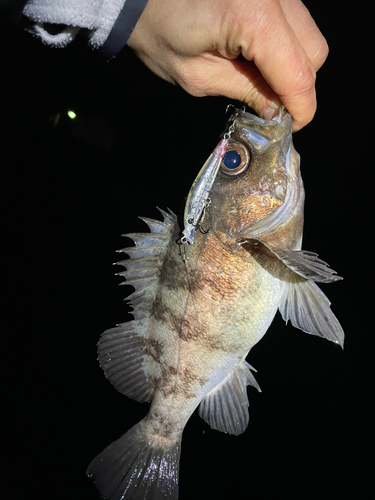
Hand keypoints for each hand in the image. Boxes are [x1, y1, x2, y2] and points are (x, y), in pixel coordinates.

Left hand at [128, 0, 327, 131]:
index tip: (290, 126)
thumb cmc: (157, 28)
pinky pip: (293, 21)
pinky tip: (256, 56)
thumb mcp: (197, 75)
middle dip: (297, 86)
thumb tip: (275, 108)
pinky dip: (283, 45)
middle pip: (313, 52)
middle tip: (270, 105)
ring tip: (258, 78)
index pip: (298, 73)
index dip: (300, 107)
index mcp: (253, 14)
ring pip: (308, 35)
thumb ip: (244, 91)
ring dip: (291, 64)